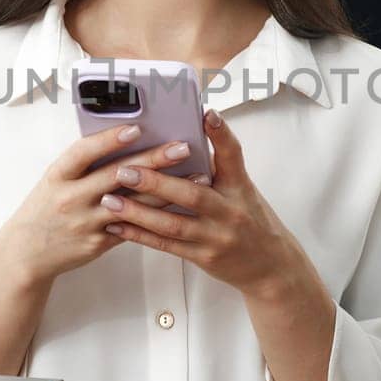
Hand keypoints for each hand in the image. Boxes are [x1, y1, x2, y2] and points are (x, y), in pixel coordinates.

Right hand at [0, 123, 199, 286]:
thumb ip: (84, 163)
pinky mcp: (98, 242)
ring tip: (196, 175)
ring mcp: (86, 222)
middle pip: (117, 175)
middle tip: (182, 147)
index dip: (109, 140)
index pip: (83, 152)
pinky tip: (181, 204)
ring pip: (133, 203)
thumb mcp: (56, 179)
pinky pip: (133, 226)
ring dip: (167, 188)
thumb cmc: (46, 207)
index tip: (136, 128)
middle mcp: (71, 198)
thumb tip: (126, 138)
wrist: (27, 252)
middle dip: (153, 160)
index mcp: (58, 175)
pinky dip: (158, 213)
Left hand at [98, 108, 315, 299]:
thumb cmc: (252, 220)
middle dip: (156, 182)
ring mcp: (216, 237)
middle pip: (192, 194)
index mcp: (240, 187)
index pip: (233, 156)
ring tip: (110, 199)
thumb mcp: (243, 189)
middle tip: (124, 169)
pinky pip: (167, 245)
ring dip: (138, 211)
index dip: (221, 134)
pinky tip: (118, 225)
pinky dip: (140, 235)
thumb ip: (219, 166)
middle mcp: (229, 211)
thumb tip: (191, 132)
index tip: (207, 114)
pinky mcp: (204, 257)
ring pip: (172, 224)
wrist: (270, 266)